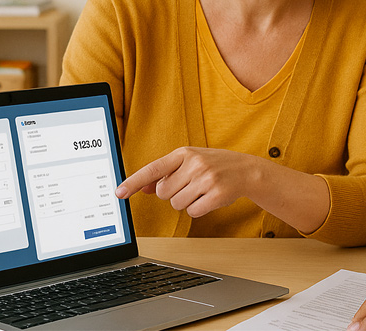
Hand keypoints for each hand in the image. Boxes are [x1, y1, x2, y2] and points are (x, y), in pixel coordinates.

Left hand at [115, 147, 259, 217]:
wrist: (246, 169)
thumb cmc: (214, 165)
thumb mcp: (189, 163)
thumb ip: (166, 174)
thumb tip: (142, 187)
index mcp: (184, 153)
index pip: (153, 169)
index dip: (133, 181)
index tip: (119, 193)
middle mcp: (194, 164)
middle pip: (164, 193)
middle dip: (173, 194)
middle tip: (190, 185)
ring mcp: (206, 178)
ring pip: (177, 204)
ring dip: (186, 202)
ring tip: (201, 190)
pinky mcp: (217, 194)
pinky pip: (193, 212)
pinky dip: (198, 209)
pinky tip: (209, 198)